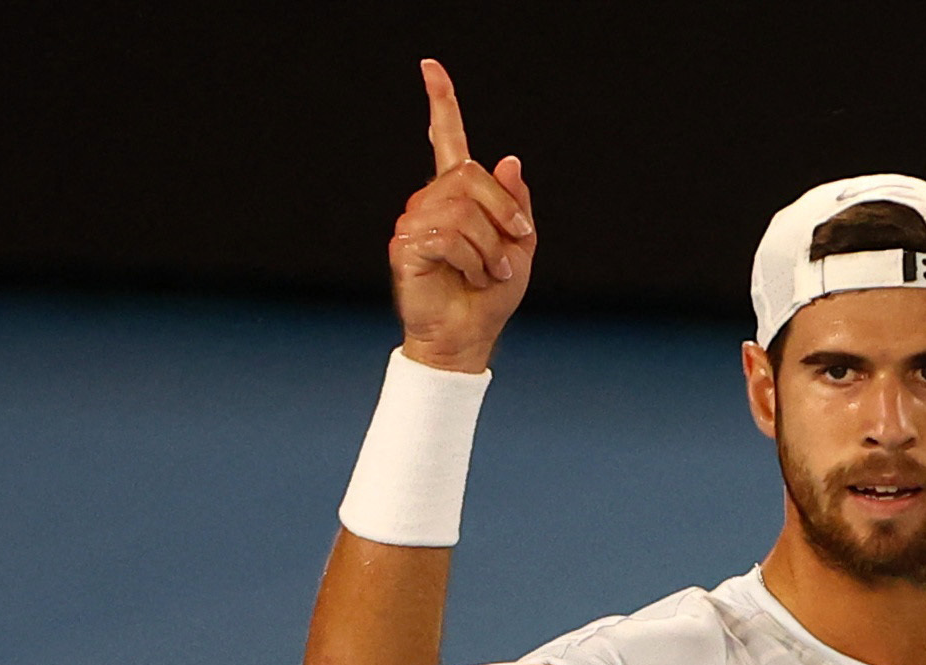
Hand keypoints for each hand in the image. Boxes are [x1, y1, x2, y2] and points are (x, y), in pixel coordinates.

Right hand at [388, 59, 535, 373]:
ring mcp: (413, 220)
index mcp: (457, 196)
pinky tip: (472, 277)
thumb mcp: (520, 248)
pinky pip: (449, 236)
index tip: (430, 67)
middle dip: (504, 213)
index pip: (447, 140)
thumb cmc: (492, 295)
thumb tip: (508, 159)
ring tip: (489, 272)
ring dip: (491, 249)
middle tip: (514, 246)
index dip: (441, 103)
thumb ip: (516, 205)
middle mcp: (429, 200)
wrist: (470, 336)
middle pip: (470, 175)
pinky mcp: (405, 245)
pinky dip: (474, 261)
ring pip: (463, 210)